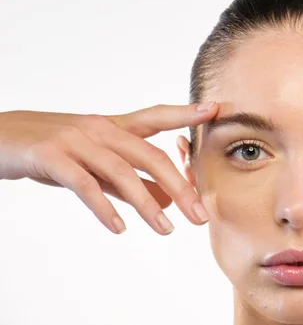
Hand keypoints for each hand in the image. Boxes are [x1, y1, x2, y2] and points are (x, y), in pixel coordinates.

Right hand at [0, 102, 217, 234]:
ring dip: (148, 204)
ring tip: (166, 230)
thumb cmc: (54, 151)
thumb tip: (166, 200)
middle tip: (199, 216)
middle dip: (179, 186)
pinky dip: (104, 207)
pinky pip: (84, 184)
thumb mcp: (95, 164)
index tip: (214, 110)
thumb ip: (129, 181)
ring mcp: (76, 141)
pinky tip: (119, 227)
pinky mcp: (51, 156)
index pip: (156, 116)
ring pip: (121, 172)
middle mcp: (100, 129)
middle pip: (150, 155)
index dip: (184, 113)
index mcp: (113, 127)